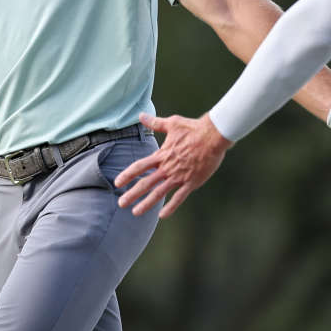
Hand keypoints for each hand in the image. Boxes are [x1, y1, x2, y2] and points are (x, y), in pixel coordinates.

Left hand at [115, 111, 229, 217]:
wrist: (213, 136)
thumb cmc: (193, 128)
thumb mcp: (172, 123)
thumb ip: (155, 122)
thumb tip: (141, 115)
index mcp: (162, 155)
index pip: (140, 166)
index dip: (127, 175)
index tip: (117, 182)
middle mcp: (167, 167)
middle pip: (146, 183)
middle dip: (132, 194)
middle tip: (121, 203)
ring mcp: (179, 176)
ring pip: (159, 193)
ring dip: (146, 204)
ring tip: (135, 212)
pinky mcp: (192, 182)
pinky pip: (179, 197)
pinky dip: (171, 207)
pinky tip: (162, 216)